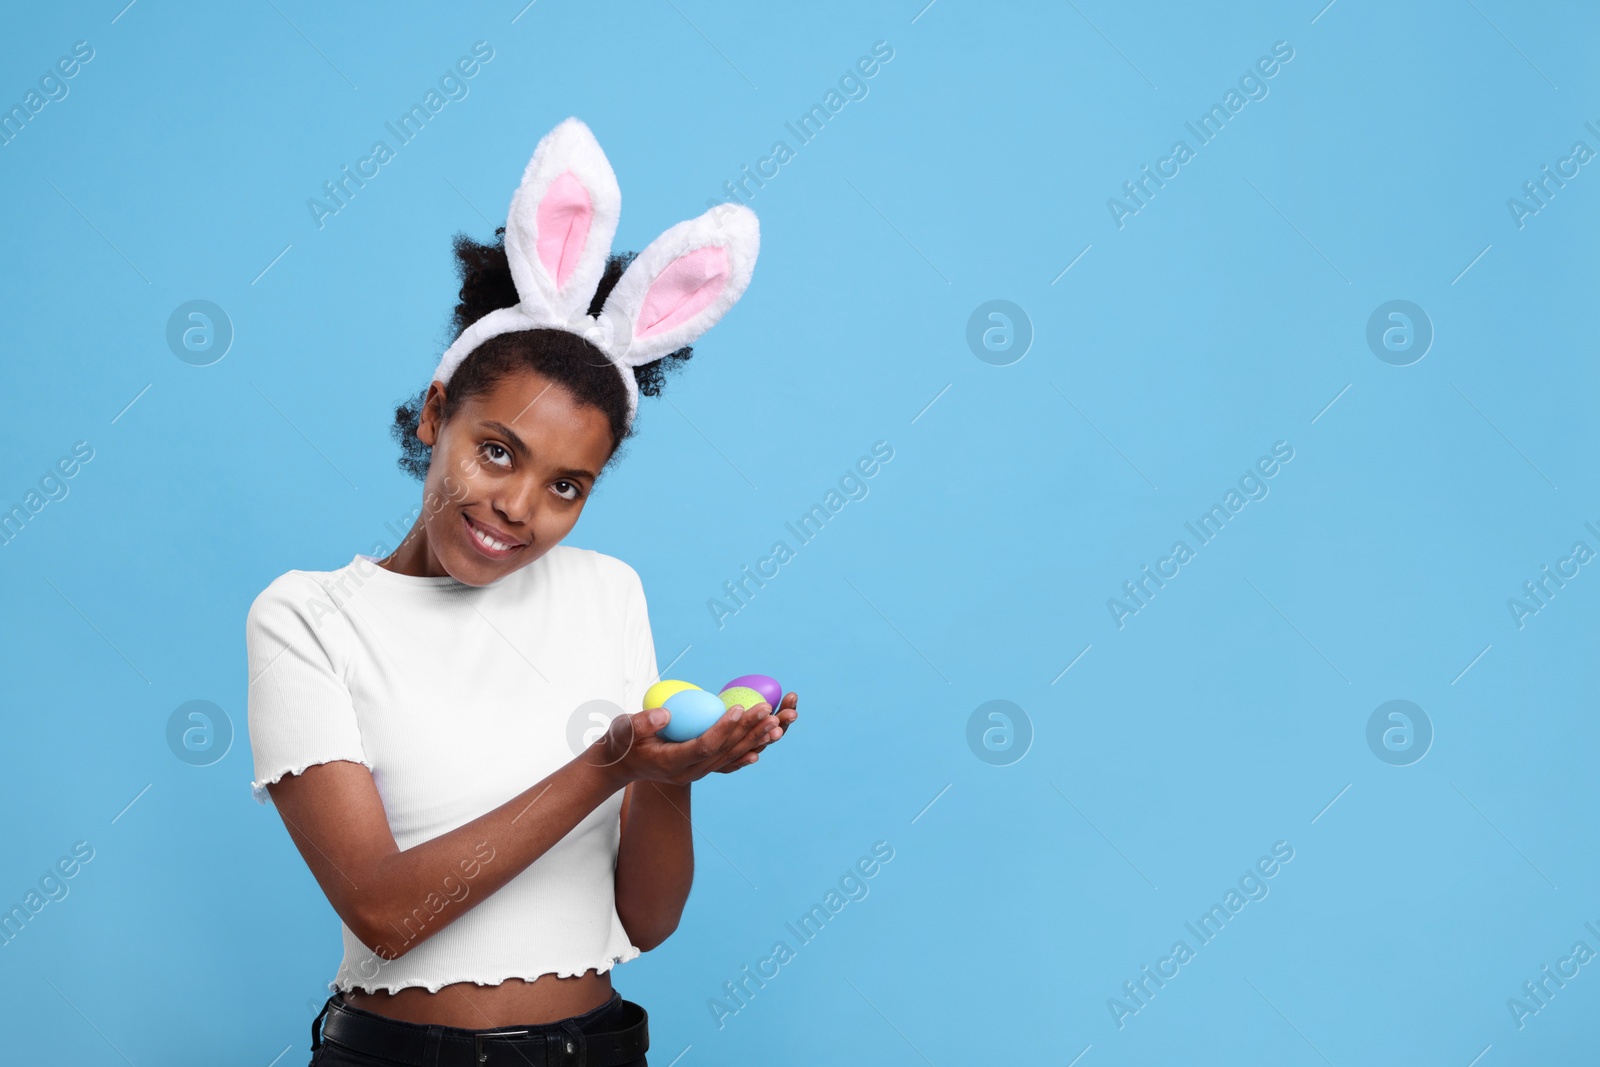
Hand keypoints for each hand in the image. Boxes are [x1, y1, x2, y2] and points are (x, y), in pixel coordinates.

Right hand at [593, 694, 792, 787]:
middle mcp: (689, 772)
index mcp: (673, 763)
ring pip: (731, 756)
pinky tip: (764, 745)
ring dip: (755, 739)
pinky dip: (747, 751)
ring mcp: (697, 772)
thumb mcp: (624, 731)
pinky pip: (728, 761)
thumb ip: (642, 723)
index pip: (705, 745)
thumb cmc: (622, 743)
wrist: (622, 764)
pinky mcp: (701, 767)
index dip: (724, 728)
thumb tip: (666, 714)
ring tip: (777, 722)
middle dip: (748, 729)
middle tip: (767, 709)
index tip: (739, 708)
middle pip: (725, 751)